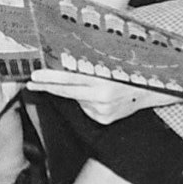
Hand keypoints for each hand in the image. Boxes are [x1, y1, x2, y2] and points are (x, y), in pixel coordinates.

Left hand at [29, 67, 148, 124]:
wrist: (150, 90)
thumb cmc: (129, 71)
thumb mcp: (110, 63)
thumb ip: (90, 65)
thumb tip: (64, 64)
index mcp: (102, 80)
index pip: (70, 79)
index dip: (50, 78)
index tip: (35, 76)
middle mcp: (101, 97)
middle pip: (66, 91)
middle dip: (47, 86)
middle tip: (32, 82)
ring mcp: (101, 111)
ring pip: (77, 100)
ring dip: (76, 92)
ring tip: (95, 85)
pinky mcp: (103, 119)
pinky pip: (86, 108)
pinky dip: (87, 101)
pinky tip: (100, 97)